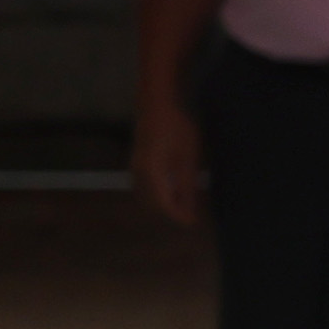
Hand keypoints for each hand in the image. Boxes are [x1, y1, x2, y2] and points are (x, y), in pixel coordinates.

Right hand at [138, 95, 204, 227]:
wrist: (157, 104)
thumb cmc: (177, 127)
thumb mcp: (188, 156)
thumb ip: (187, 185)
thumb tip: (189, 210)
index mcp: (152, 173)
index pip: (163, 206)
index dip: (178, 218)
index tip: (193, 224)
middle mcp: (138, 174)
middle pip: (151, 206)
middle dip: (170, 216)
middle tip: (191, 219)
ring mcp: (134, 169)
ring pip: (145, 199)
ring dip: (163, 207)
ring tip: (184, 207)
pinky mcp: (136, 165)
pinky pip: (144, 189)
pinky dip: (157, 197)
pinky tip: (173, 192)